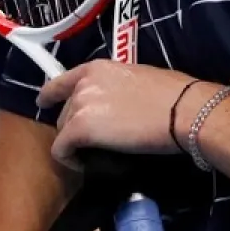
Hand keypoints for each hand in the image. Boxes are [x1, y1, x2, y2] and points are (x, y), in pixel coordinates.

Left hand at [37, 60, 216, 170]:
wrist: (183, 110)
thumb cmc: (174, 93)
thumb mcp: (140, 78)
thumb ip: (118, 87)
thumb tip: (115, 103)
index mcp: (99, 67)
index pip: (62, 81)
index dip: (51, 94)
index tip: (46, 103)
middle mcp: (84, 83)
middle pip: (65, 111)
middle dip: (75, 126)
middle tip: (96, 140)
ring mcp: (79, 105)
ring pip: (62, 131)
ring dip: (76, 142)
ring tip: (97, 152)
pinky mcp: (79, 130)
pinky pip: (61, 150)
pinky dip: (71, 159)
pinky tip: (87, 163)